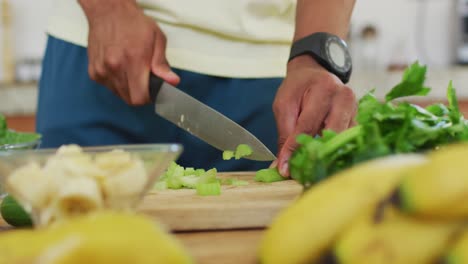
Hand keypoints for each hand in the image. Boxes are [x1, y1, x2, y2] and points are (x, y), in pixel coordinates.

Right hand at [79, 0, 178, 104]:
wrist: (108, 11)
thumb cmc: (135, 24)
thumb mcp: (157, 39)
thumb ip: (162, 64)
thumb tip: (172, 81)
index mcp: (133, 61)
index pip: (139, 98)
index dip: (148, 98)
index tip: (153, 91)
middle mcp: (114, 68)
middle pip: (129, 99)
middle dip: (140, 94)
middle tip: (144, 81)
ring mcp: (101, 71)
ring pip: (119, 94)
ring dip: (128, 89)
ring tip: (132, 71)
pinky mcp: (93, 72)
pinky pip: (109, 87)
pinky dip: (117, 83)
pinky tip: (120, 68)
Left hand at [273, 56, 356, 176]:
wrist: (314, 73)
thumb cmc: (297, 88)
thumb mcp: (284, 105)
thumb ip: (284, 134)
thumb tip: (283, 166)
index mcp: (324, 88)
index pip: (308, 124)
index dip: (295, 148)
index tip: (285, 168)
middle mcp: (345, 97)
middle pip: (333, 133)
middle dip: (316, 154)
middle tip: (301, 171)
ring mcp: (355, 109)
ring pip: (344, 140)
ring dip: (327, 155)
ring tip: (311, 169)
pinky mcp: (358, 120)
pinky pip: (349, 141)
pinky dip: (336, 152)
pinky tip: (324, 162)